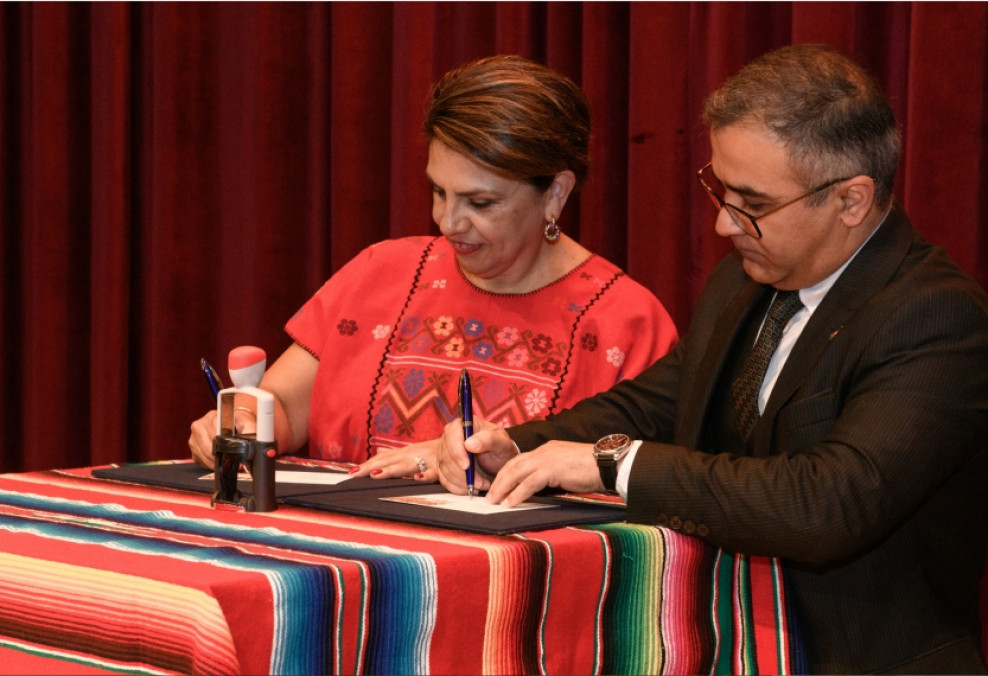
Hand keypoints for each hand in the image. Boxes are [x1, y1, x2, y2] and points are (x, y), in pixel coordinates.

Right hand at [188, 408, 256, 469]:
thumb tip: (247, 449)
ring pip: (203, 456)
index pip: (215, 437)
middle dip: (220, 457)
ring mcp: (194, 436)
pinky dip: (209, 463)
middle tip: (230, 462)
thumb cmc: (239, 423)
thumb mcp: (248, 424)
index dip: (224, 448)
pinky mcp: (192, 446)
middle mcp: (200, 425)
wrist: (232, 421)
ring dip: (214, 462)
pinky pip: (200, 459)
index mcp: (212, 417)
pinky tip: (217, 460)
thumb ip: (249, 433)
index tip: (231, 454)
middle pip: (207, 448)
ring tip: (225, 462)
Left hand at [351, 439, 441, 481]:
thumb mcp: (415, 450)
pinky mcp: (441, 468)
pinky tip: (417, 479)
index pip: (383, 457)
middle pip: (389, 461)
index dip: (367, 463)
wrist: (462, 443)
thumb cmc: (436, 450)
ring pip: (406, 466)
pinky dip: (426, 475)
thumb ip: (397, 453)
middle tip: (354, 473)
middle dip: (371, 467)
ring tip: (376, 475)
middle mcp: (413, 454)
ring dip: (392, 470)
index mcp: (406, 452)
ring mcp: (426, 460)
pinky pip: (434, 472)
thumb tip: (379, 451)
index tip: (351, 471)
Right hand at [435, 417, 518, 494]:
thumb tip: (469, 444)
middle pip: (446, 455)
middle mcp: (451, 436)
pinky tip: (471, 488)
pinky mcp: (444, 467)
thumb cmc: (501, 448)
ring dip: (462, 482)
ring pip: (444, 469)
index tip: (467, 466)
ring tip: (481, 485)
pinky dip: (457, 487)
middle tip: (480, 482)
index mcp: (464, 424)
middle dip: (461, 473)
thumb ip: (488, 440)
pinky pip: (444, 480)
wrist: (499, 461)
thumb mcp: (501, 442)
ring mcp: (445, 452)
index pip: (452, 435)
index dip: (457, 451)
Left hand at [485, 440, 602, 507]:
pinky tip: (510, 502)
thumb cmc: (592, 469)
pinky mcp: (553, 469)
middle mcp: (544, 451)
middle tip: (489, 496)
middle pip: (513, 465)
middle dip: (498, 481)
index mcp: (546, 450)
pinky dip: (518, 493)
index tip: (497, 486)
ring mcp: (547, 458)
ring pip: (516, 472)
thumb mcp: (566, 469)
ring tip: (494, 501)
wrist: (609, 463)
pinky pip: (530, 482)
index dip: (506, 473)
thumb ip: (552, 474)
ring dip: (502, 488)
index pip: (519, 460)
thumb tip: (539, 489)